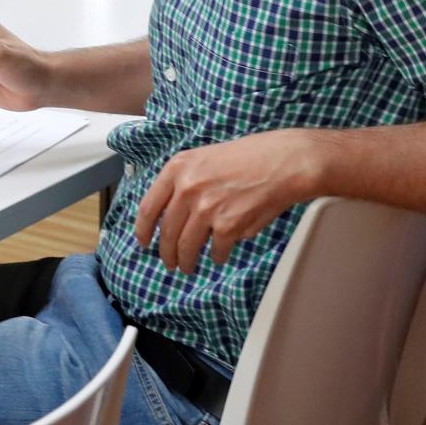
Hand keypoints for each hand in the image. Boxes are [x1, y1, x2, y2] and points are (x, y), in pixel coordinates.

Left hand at [134, 131, 323, 272]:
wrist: (282, 162)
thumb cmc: (249, 157)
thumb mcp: (204, 158)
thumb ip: (183, 182)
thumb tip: (171, 212)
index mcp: (178, 168)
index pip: (148, 207)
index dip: (143, 230)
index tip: (143, 242)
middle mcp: (187, 188)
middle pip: (167, 233)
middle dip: (167, 253)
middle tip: (170, 262)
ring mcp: (206, 209)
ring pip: (186, 247)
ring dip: (186, 262)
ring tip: (188, 267)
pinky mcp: (227, 227)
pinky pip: (216, 252)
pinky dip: (217, 257)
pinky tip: (220, 256)